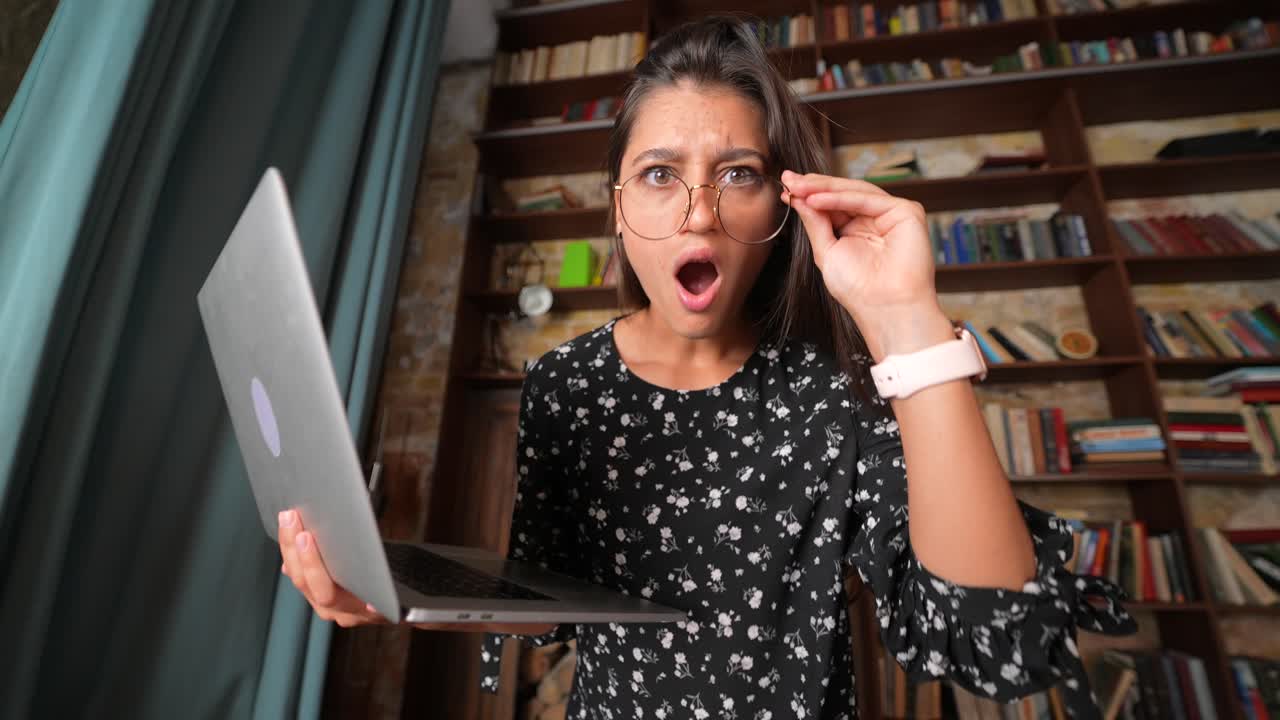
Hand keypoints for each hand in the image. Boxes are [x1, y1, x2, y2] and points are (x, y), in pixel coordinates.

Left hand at [279, 509, 556, 634]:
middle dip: (303, 558)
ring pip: (317, 593)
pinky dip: (304, 563)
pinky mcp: (361, 594)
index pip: (348, 604)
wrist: (486, 613)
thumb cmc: (488, 603)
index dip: (322, 574)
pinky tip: (299, 540)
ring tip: (291, 521)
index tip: (312, 538)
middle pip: (322, 597)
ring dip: (298, 559)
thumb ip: (492, 602)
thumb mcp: (491, 599)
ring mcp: (365, 610)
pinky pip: (322, 585)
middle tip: (295, 519)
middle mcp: (377, 618)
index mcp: (402, 616)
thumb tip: (531, 611)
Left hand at [781, 170, 952, 360]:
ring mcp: (891, 213)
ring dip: (823, 188)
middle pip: (842, 194)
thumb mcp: (826, 251)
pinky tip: (816, 199)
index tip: (785, 187)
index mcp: (858, 229)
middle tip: (789, 180)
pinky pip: (866, 199)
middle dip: (813, 186)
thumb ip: (815, 223)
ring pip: (854, 191)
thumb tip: (799, 198)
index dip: (809, 195)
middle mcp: (875, 219)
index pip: (832, 204)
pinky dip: (840, 198)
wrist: (884, 308)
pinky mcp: (906, 211)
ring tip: (798, 188)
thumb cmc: (859, 290)